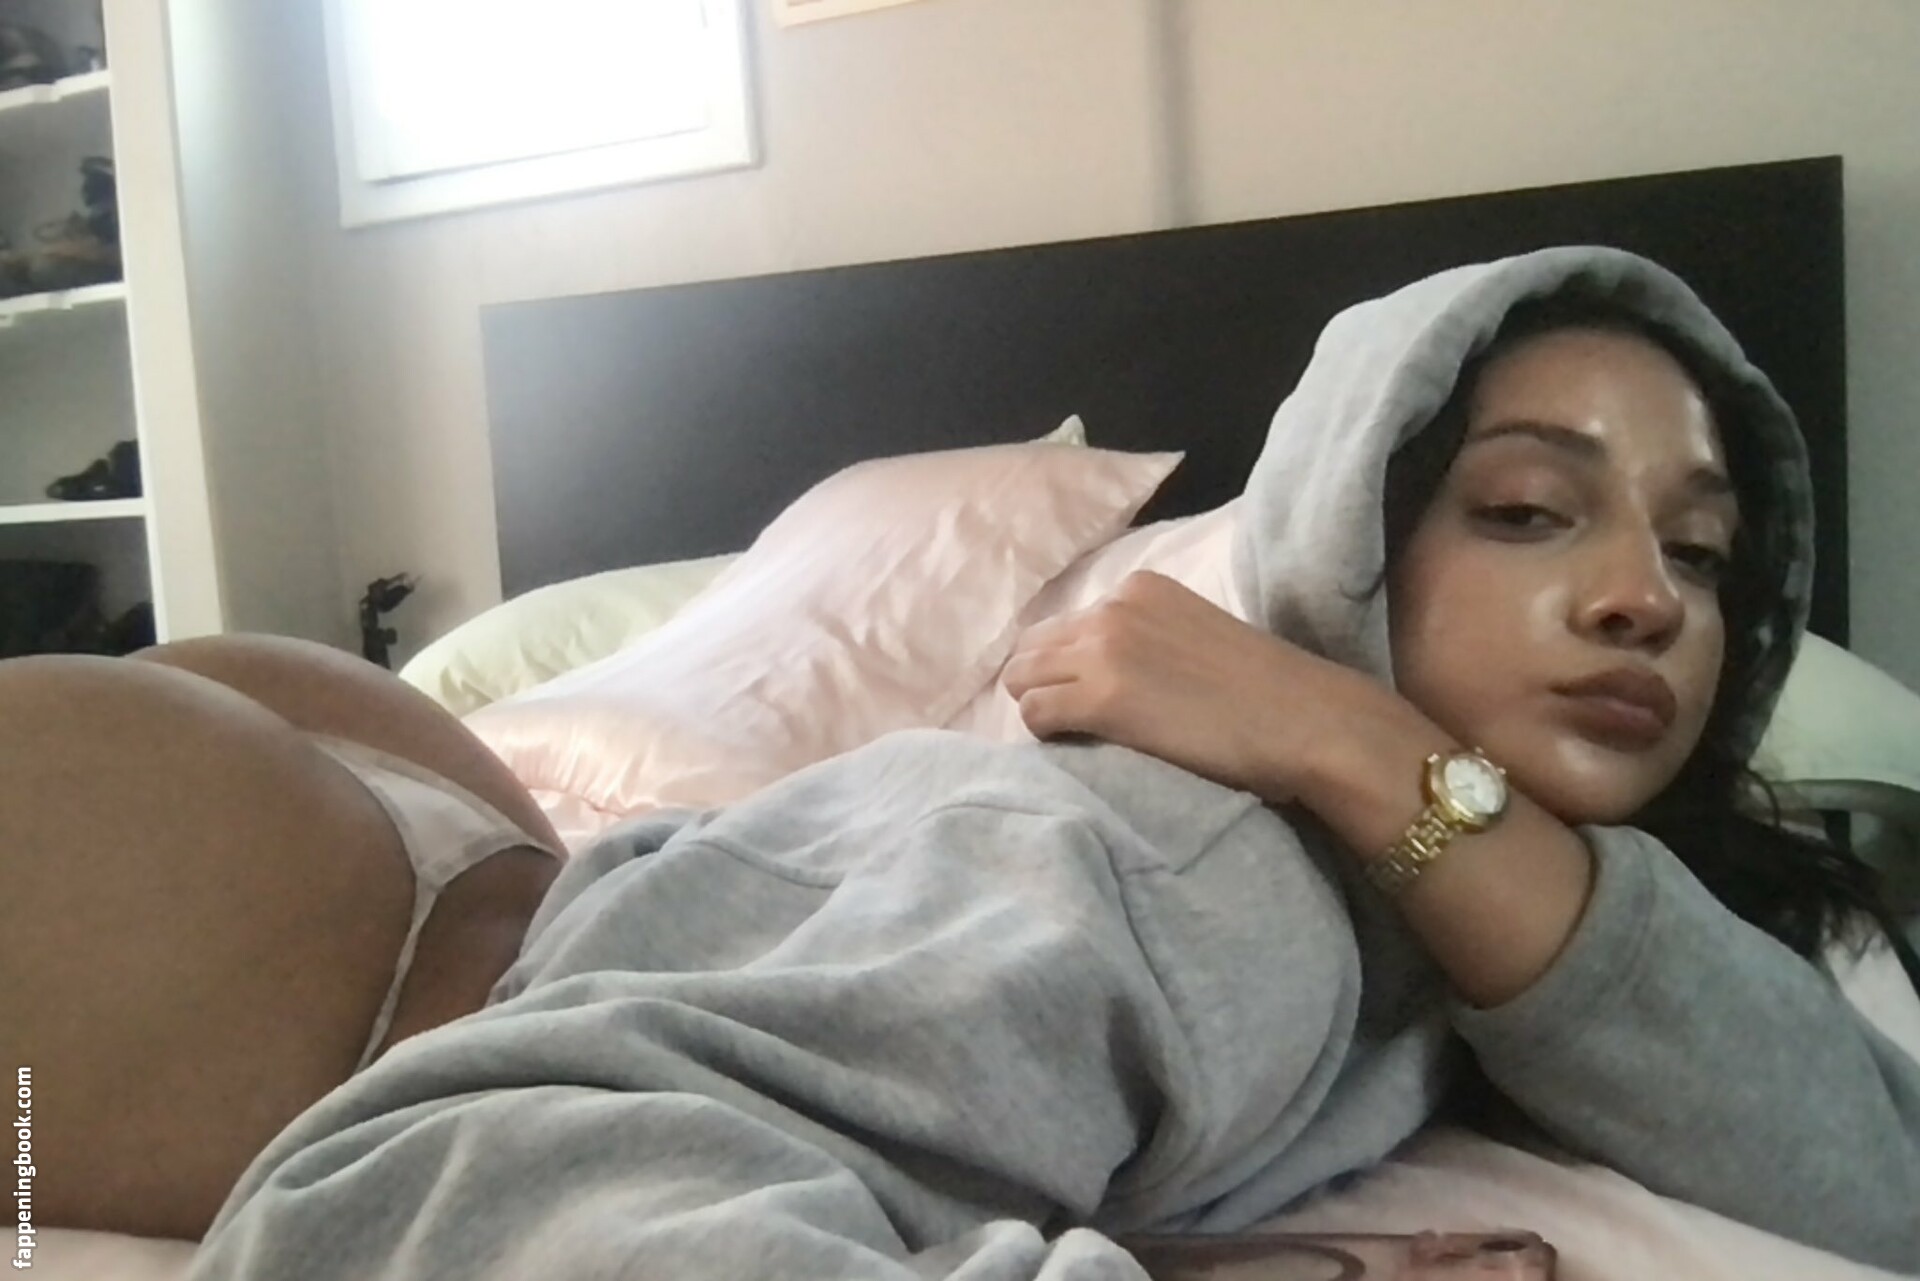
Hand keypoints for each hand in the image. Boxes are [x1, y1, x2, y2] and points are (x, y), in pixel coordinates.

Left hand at [1000, 571, 1395, 802]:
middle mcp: (1113, 608)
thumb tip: (1107, 676)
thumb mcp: (1195, 637)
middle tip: (1070, 728)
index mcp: (1138, 588)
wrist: (1305, 721)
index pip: (1064, 626)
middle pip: (1031, 649)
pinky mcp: (1101, 697)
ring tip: (1076, 743)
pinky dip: (1046, 738)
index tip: (1084, 701)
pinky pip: (1034, 716)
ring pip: (1022, 680)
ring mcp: (1103, 649)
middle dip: (1040, 687)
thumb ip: (1148, 641)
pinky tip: (1079, 753)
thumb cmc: (1265, 693)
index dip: (1064, 668)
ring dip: (1040, 712)